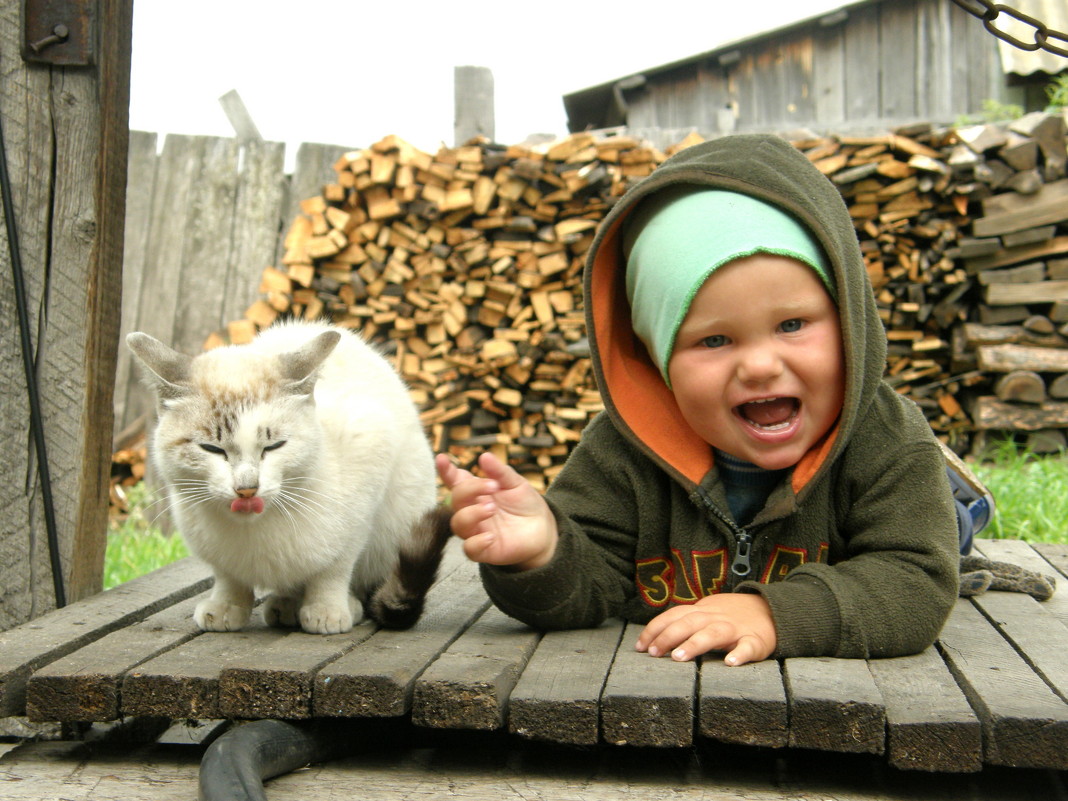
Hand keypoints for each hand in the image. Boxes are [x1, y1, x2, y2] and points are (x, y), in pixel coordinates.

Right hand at [435, 451, 557, 569]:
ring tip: (492, 508)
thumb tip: (485, 456)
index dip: (446, 471)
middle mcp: (472, 510)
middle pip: (456, 499)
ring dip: (471, 514)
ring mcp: (476, 530)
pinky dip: (477, 542)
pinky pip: (470, 549)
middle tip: (492, 487)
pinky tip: (491, 536)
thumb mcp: (516, 484)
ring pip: (458, 524)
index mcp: (476, 492)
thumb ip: (500, 472)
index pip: (456, 481)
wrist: (543, 528)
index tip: (442, 459)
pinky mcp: (484, 550)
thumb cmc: (525, 503)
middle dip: (469, 490)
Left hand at [635, 592, 776, 664]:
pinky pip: (748, 647)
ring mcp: (736, 628)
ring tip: (680, 657)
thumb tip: (654, 639)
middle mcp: (716, 617)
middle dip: (669, 636)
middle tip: (654, 654)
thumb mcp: (707, 613)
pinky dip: (740, 654)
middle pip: (689, 622)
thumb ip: (685, 622)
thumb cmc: (732, 617)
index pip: (674, 615)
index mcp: (703, 611)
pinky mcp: (756, 640)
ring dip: (695, 643)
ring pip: (714, 633)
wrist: (772, 610)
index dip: (656, 629)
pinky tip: (730, 663)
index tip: (640, 646)